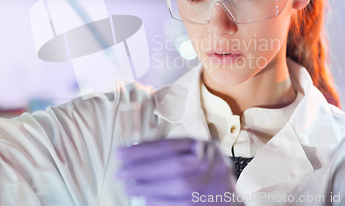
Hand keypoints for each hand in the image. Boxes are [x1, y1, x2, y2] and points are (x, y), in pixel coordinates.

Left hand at [115, 138, 237, 205]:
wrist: (224, 195)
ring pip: (178, 185)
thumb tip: (133, 152)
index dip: (144, 150)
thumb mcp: (187, 153)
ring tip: (128, 188)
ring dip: (149, 187)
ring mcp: (212, 183)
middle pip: (175, 165)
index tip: (120, 153)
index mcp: (203, 145)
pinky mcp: (206, 202)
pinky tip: (144, 200)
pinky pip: (181, 204)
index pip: (170, 145)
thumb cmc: (198, 169)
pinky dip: (160, 202)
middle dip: (144, 169)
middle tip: (119, 173)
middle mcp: (211, 162)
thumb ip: (166, 152)